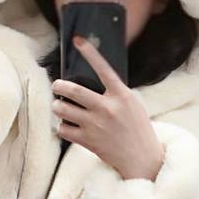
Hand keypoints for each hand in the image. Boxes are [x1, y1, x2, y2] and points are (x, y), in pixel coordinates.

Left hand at [51, 34, 165, 180]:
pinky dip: (62, 126)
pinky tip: (67, 126)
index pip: (104, 69)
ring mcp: (96, 125)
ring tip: (59, 106)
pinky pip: (63, 129)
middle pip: (74, 90)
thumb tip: (95, 78)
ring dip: (57, 106)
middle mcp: (107, 108)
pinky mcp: (88, 141)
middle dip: (59, 85)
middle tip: (56, 85)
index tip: (78, 40)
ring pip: (63, 109)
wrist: (142, 158)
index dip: (90, 53)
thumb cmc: (137, 128)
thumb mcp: (133, 104)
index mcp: (121, 96)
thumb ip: (116, 92)